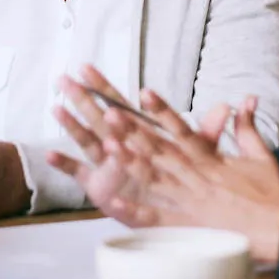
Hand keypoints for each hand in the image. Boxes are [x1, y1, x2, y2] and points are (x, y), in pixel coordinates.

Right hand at [46, 66, 230, 224]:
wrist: (174, 212)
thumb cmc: (182, 178)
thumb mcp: (198, 155)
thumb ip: (207, 132)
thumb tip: (228, 107)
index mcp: (137, 134)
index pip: (118, 104)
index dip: (103, 85)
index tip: (87, 66)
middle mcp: (117, 146)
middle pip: (97, 117)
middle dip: (81, 97)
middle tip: (63, 77)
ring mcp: (105, 165)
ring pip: (87, 141)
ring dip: (72, 126)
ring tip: (57, 108)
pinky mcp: (98, 187)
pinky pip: (80, 175)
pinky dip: (66, 166)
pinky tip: (49, 154)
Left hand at [103, 95, 278, 263]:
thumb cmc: (271, 195)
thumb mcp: (261, 155)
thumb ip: (247, 127)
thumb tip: (247, 99)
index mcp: (211, 159)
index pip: (182, 129)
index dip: (162, 110)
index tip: (143, 93)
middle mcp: (196, 176)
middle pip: (160, 150)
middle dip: (134, 131)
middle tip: (109, 112)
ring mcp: (190, 201)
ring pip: (154, 178)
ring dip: (130, 162)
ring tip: (106, 146)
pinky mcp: (187, 225)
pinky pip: (156, 218)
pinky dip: (135, 211)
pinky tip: (113, 203)